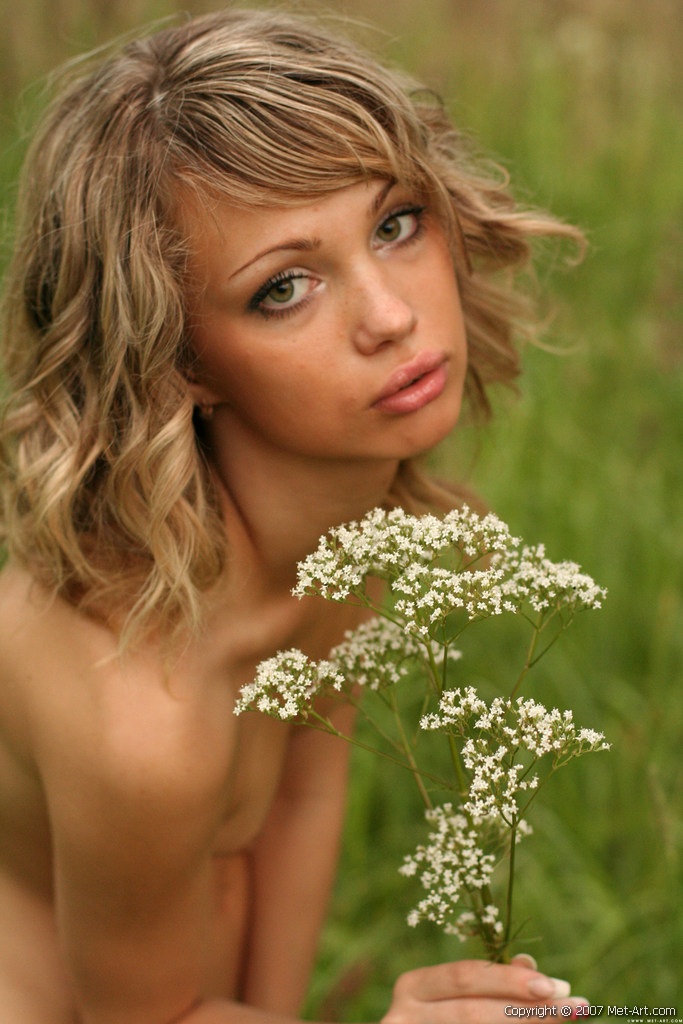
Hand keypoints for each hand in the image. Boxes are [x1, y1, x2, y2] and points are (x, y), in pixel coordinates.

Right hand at [381, 955, 588, 1022]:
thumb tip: (531, 965)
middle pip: (473, 1013)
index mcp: (414, 986)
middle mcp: (404, 1015)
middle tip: (575, 1007)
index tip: (556, 986)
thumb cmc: (440, 1019)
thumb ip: (492, 982)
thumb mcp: (458, 997)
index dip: (509, 980)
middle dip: (528, 1011)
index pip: (465, 977)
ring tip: (567, 1021)